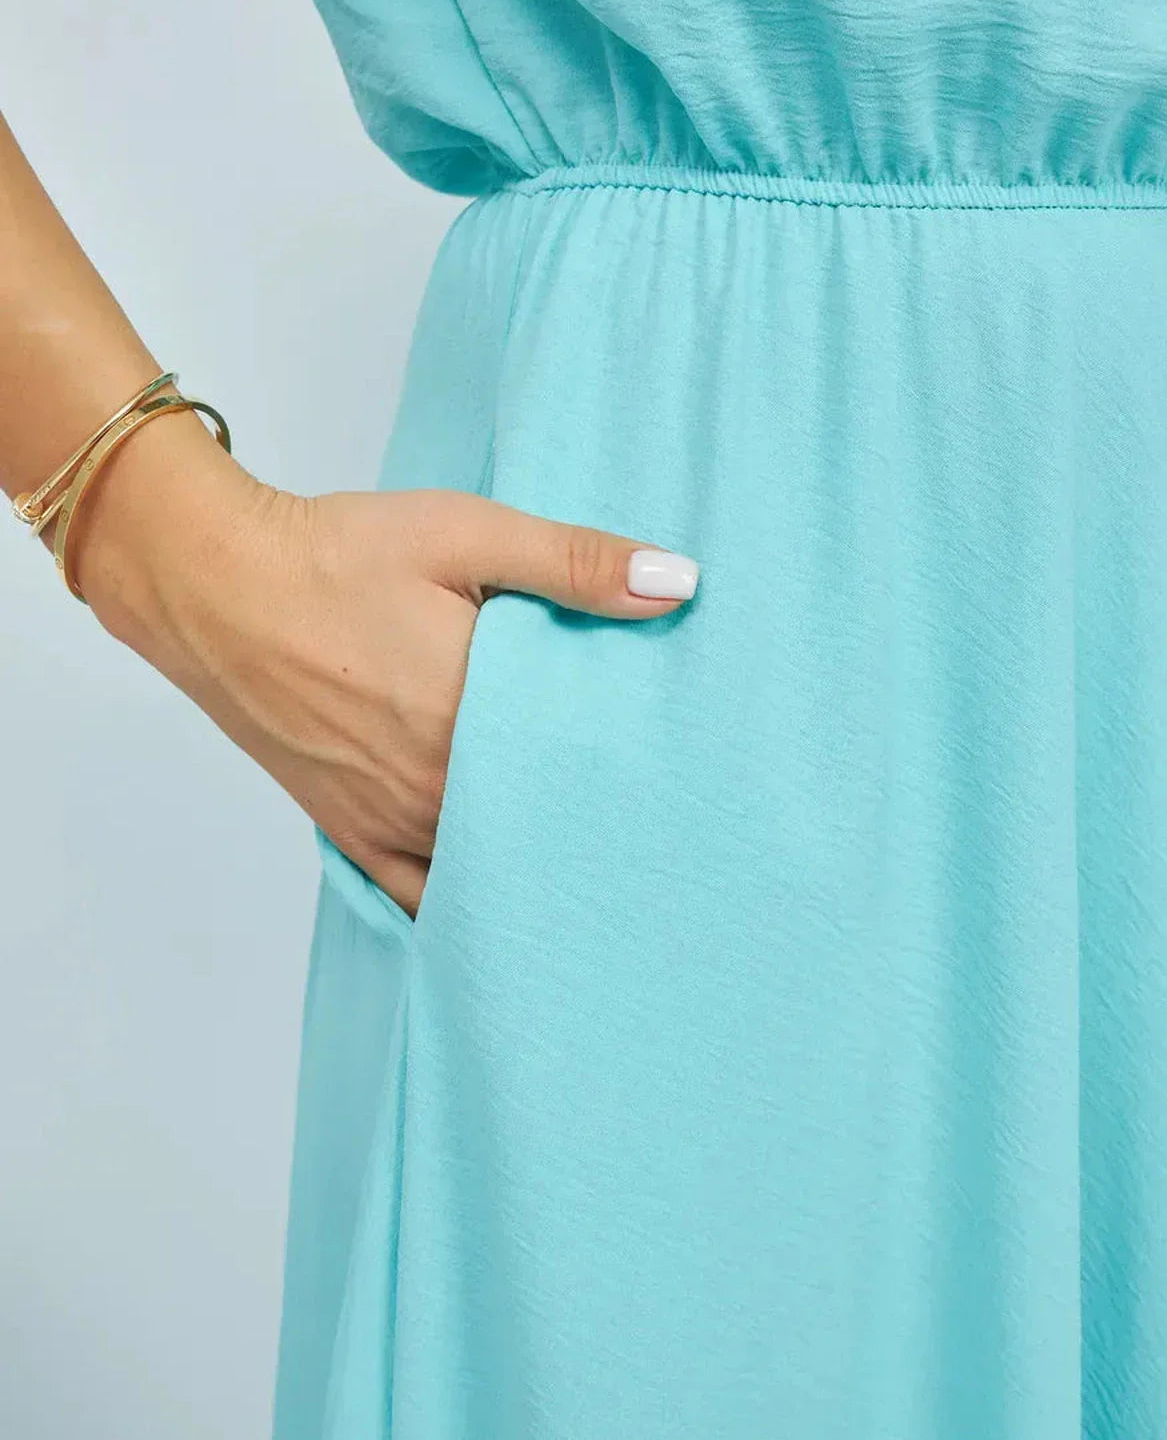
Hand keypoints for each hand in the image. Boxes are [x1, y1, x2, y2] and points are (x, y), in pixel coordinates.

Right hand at [75, 420, 699, 917]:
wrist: (213, 582)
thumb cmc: (336, 554)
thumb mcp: (466, 534)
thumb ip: (574, 564)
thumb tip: (678, 583)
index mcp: (477, 718)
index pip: (591, 768)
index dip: (638, 765)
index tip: (679, 761)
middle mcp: (439, 790)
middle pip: (548, 827)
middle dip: (597, 817)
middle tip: (655, 812)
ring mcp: (393, 822)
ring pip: (494, 869)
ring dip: (541, 860)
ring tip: (597, 852)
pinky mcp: (353, 834)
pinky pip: (424, 901)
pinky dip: (469, 906)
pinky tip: (510, 904)